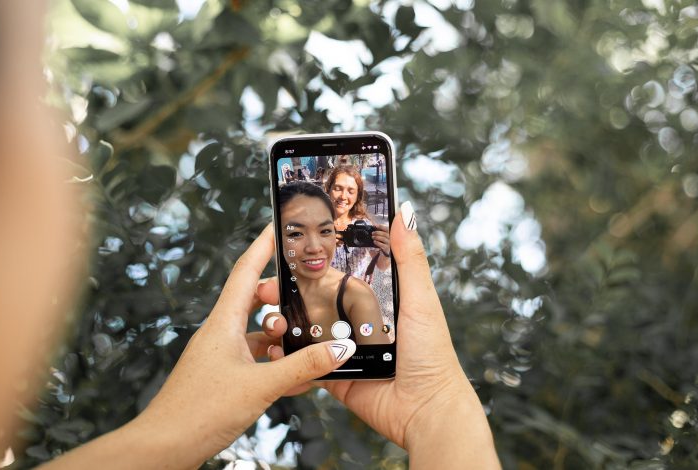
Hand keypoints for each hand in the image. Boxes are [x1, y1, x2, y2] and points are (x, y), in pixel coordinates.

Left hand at [40, 225, 356, 469]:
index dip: (263, 245)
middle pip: (254, 300)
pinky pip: (256, 359)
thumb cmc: (198, 412)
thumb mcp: (260, 385)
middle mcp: (221, 334)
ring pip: (257, 332)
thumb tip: (337, 349)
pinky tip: (298, 377)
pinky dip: (276, 362)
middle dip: (280, 297)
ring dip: (281, 334)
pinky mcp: (224, 378)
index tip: (279, 225)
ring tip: (306, 340)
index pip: (245, 271)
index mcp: (223, 323)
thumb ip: (302, 366)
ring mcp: (222, 356)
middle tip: (305, 296)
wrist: (164, 448)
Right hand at [262, 208, 499, 466]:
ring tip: (266, 315)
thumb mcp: (421, 299)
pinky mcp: (333, 377)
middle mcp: (356, 324)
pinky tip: (271, 347)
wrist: (425, 410)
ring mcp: (342, 350)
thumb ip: (409, 258)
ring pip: (304, 332)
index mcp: (375, 302)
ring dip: (282, 323)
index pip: (337, 276)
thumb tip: (405, 211)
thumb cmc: (431, 354)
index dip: (311, 265)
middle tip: (265, 286)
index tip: (287, 250)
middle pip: (313, 302)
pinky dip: (287, 358)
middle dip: (286, 292)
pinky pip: (304, 365)